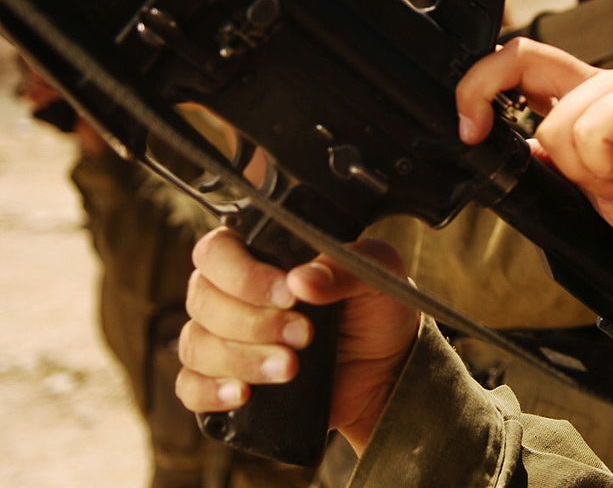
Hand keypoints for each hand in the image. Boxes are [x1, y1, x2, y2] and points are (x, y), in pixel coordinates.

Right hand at [176, 228, 418, 453]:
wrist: (389, 370)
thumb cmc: (378, 310)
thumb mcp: (377, 276)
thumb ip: (344, 268)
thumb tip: (303, 279)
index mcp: (262, 255)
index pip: (218, 251)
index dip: (244, 274)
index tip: (289, 294)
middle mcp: (233, 294)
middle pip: (203, 299)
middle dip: (253, 322)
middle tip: (304, 335)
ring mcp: (225, 338)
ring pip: (196, 343)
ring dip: (242, 358)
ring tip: (291, 368)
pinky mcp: (226, 380)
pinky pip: (189, 385)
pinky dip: (210, 391)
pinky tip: (242, 395)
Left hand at [455, 38, 612, 248]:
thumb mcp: (601, 191)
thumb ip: (567, 163)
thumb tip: (531, 146)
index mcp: (599, 101)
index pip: (528, 68)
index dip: (483, 86)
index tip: (468, 130)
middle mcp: (612, 83)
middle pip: (522, 57)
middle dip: (480, 89)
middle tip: (473, 132)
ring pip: (557, 122)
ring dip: (584, 172)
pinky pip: (590, 132)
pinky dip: (605, 170)